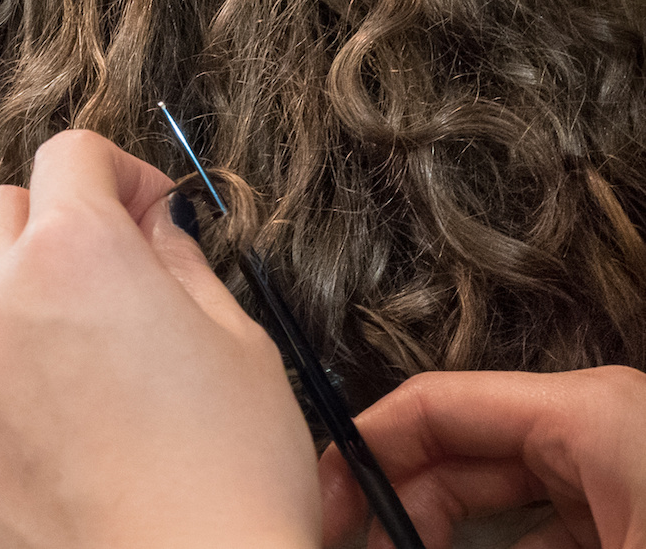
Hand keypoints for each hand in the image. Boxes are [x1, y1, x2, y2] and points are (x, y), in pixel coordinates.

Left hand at [0, 129, 319, 548]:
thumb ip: (177, 260)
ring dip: (17, 318)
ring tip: (89, 387)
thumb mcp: (238, 343)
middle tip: (110, 284)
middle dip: (52, 230)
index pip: (69, 155)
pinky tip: (58, 452)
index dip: (118, 176)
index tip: (144, 213)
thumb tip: (153, 225)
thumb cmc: (226, 484)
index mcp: (71, 252)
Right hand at [321, 367, 645, 548]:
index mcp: (584, 412)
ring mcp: (614, 471)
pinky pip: (542, 522)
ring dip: (441, 533)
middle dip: (399, 504)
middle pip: (455, 452)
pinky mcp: (630, 513)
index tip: (323, 510)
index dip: (361, 452)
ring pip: (495, 491)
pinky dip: (497, 547)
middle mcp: (593, 425)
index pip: (430, 404)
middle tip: (357, 547)